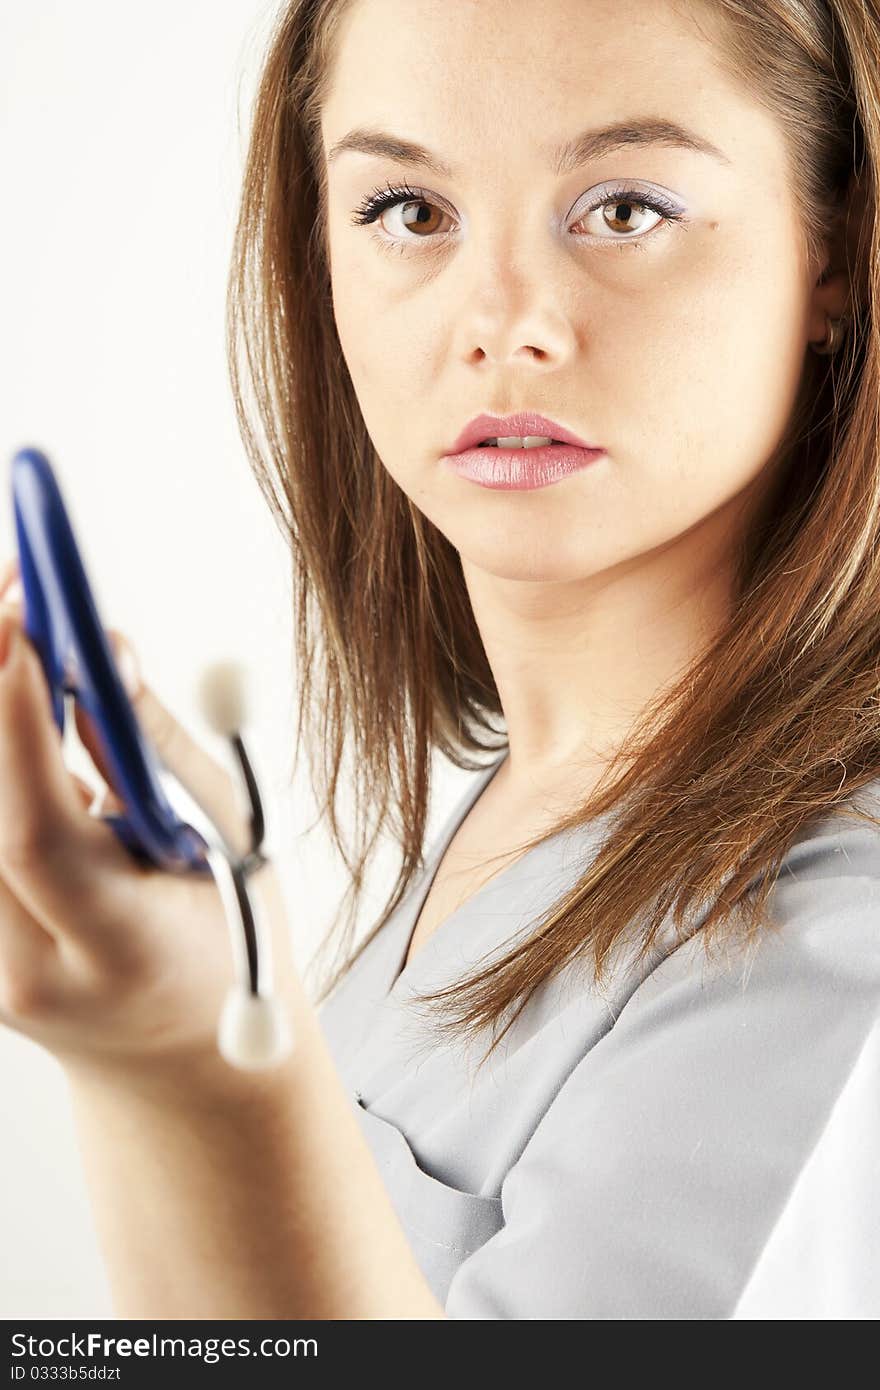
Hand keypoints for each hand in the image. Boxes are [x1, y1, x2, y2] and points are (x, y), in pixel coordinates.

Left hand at [0, 559, 297, 1078]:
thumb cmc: (231, 954)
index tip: (25, 620)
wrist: (181, 1072)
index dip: (17, 728)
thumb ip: (166, 756)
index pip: (37, 841)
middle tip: (10, 589)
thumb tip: (101, 654)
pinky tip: (12, 697)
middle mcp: (28, 968)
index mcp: (122, 954)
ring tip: (15, 626)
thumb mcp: (235, 854)